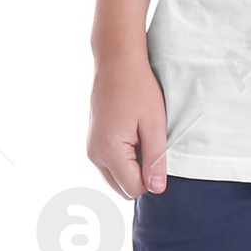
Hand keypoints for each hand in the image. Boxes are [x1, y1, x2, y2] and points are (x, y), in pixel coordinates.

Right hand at [88, 48, 169, 198]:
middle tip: (151, 145)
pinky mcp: (92, 142)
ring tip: (141, 138)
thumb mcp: (155, 125)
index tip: (160, 154)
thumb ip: (156, 160)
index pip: (134, 189)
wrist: (116, 62)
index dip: (152, 178)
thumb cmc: (138, 88)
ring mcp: (91, 149)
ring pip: (115, 178)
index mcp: (109, 152)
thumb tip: (157, 189)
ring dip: (132, 167)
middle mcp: (94, 154)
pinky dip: (123, 158)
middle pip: (122, 188)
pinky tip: (132, 135)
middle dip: (140, 175)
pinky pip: (110, 164)